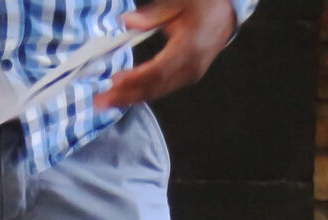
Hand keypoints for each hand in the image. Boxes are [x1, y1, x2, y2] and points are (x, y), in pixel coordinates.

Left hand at [96, 0, 236, 109]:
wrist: (228, 10)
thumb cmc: (203, 3)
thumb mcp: (178, 1)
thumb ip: (151, 15)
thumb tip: (125, 23)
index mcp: (189, 48)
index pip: (157, 70)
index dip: (134, 78)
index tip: (114, 81)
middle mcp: (191, 68)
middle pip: (155, 87)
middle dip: (126, 96)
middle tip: (100, 101)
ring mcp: (191, 75)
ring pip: (158, 92)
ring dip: (131, 98)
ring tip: (108, 102)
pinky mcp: (189, 77)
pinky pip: (163, 89)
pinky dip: (143, 93)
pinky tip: (126, 96)